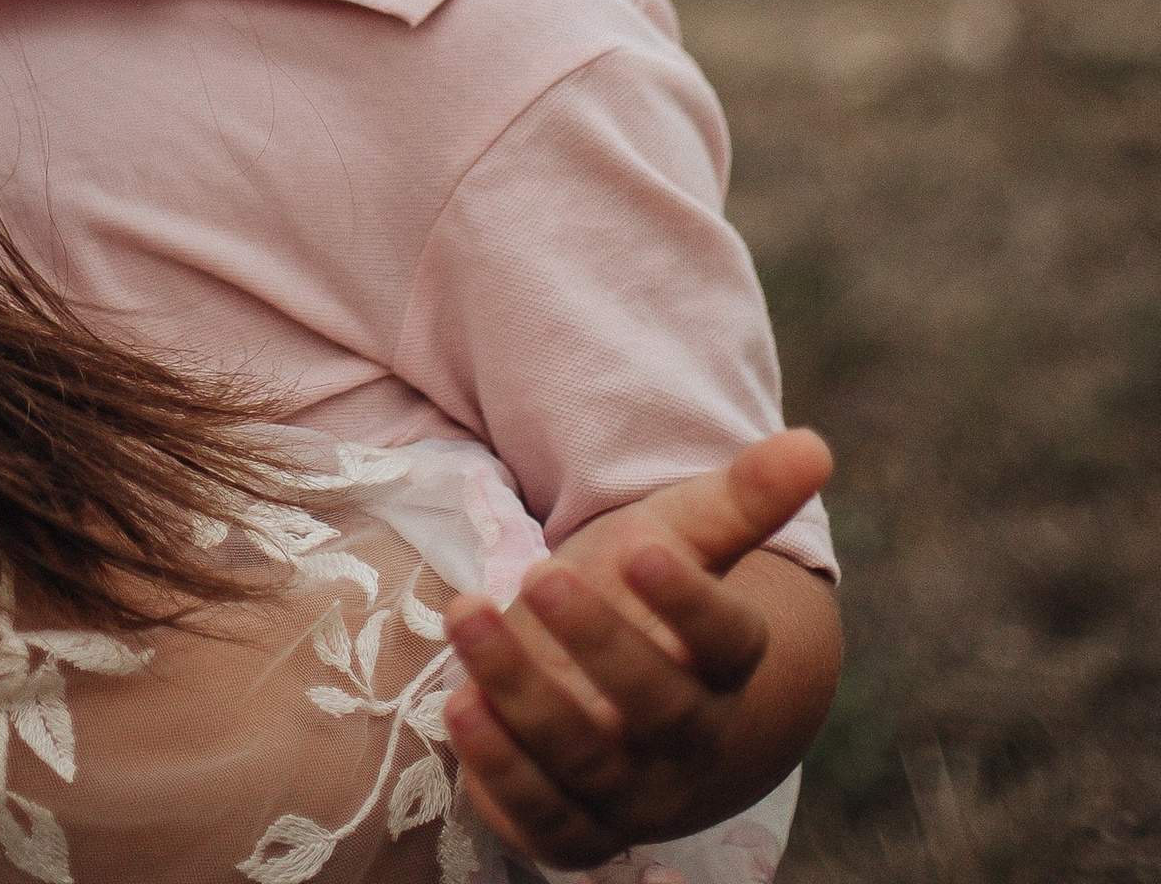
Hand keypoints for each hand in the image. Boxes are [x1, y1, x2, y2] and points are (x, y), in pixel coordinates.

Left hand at [440, 428, 838, 867]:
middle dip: (598, 645)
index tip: (643, 548)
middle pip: (659, 709)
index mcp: (723, 666)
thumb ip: (742, 497)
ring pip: (587, 761)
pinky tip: (459, 706)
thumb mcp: (681, 536)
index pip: (729, 642)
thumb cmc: (640, 598)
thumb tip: (813, 444)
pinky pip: (544, 822)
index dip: (689, 602)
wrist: (614, 695)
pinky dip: (501, 776)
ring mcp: (631, 793)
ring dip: (523, 693)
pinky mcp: (573, 828)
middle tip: (541, 576)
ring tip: (466, 614)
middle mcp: (687, 741)